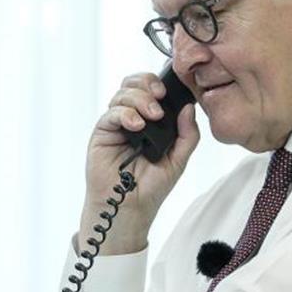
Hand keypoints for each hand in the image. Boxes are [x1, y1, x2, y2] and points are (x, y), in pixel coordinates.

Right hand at [80, 71, 199, 253]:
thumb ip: (188, 134)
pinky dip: (125, 114)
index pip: (151, 89)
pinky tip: (136, 126)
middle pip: (133, 84)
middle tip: (159, 98)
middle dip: (147, 84)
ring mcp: (117, 125)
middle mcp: (132, 118)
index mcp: (151, 121)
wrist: (131, 208)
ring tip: (151, 117)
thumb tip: (188, 108)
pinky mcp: (103, 134)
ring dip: (139, 99)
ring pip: (122, 95)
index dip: (159, 83)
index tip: (170, 92)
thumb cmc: (151, 186)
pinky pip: (111, 114)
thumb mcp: (179, 159)